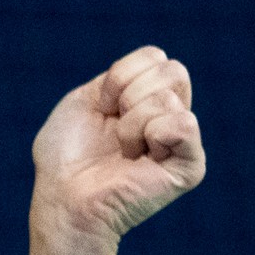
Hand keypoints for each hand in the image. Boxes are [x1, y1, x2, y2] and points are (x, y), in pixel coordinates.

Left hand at [29, 46, 205, 249]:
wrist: (64, 198)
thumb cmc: (66, 156)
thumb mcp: (84, 99)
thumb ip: (121, 77)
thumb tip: (161, 68)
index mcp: (147, 100)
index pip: (155, 57)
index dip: (119, 78)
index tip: (101, 109)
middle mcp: (170, 117)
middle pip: (173, 70)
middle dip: (128, 93)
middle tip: (114, 128)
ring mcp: (182, 142)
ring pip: (169, 98)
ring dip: (131, 124)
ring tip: (123, 152)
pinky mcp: (190, 167)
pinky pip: (183, 124)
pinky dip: (151, 134)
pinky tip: (137, 160)